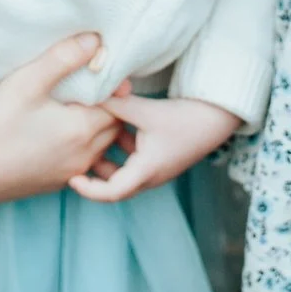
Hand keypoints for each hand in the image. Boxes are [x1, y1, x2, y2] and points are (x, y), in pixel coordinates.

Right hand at [0, 33, 122, 205]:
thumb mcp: (26, 82)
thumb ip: (63, 58)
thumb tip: (95, 41)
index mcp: (82, 129)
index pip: (119, 104)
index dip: (114, 87)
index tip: (97, 73)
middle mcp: (84, 155)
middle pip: (116, 126)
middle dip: (111, 106)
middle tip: (92, 87)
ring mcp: (72, 173)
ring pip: (103, 146)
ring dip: (99, 127)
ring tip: (79, 106)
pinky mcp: (58, 183)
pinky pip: (86, 162)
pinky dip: (85, 146)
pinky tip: (61, 132)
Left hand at [68, 94, 240, 202]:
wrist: (218, 117)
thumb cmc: (186, 117)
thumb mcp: (146, 111)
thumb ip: (116, 105)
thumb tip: (89, 97)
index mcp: (146, 171)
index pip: (111, 193)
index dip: (88, 189)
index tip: (72, 178)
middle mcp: (151, 176)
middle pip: (114, 186)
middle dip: (94, 174)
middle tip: (76, 159)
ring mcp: (157, 169)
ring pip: (124, 173)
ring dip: (108, 160)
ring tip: (93, 139)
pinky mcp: (161, 159)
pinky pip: (134, 162)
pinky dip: (122, 150)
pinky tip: (117, 127)